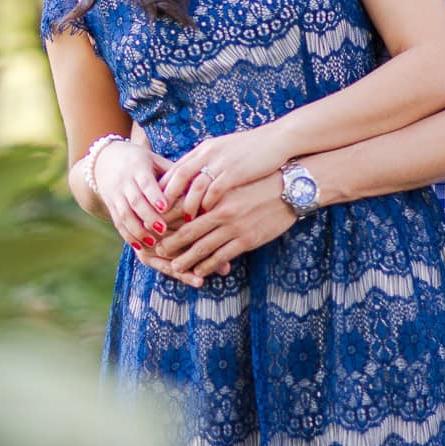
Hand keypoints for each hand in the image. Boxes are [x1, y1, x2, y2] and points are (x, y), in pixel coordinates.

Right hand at [92, 140, 175, 250]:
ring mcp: (115, 195)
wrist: (105, 161)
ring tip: (152, 243)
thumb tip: (198, 183)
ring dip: (137, 230)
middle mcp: (124, 182)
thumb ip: (173, 172)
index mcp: (138, 168)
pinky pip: (118, 223)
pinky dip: (128, 235)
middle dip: (148, 216)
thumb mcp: (155, 160)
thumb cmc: (141, 161)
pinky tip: (139, 246)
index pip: (145, 182)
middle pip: (134, 201)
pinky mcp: (111, 207)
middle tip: (163, 229)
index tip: (164, 207)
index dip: (154, 195)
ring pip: (124, 214)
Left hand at [147, 172, 295, 285]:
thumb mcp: (230, 175)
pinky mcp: (247, 239)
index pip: (182, 207)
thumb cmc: (259, 177)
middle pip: (188, 230)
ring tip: (174, 266)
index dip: (166, 219)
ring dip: (186, 259)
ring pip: (202, 247)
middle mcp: (220, 209)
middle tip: (157, 250)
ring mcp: (234, 226)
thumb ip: (210, 184)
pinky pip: (222, 256)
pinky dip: (208, 265)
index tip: (153, 227)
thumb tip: (189, 190)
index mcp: (214, 191)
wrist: (290, 186)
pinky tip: (199, 271)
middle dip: (171, 242)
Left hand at [160, 126, 292, 221]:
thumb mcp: (223, 150)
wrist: (278, 140)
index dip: (163, 189)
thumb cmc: (251, 149)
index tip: (154, 206)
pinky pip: (215, 193)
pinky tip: (205, 220)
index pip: (175, 170)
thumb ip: (207, 162)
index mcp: (203, 149)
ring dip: (187, 208)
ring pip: (194, 189)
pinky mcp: (235, 173)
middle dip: (167, 202)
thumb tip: (192, 177)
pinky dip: (207, 206)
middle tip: (159, 222)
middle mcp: (207, 154)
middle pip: (179, 179)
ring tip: (182, 227)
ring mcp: (220, 163)